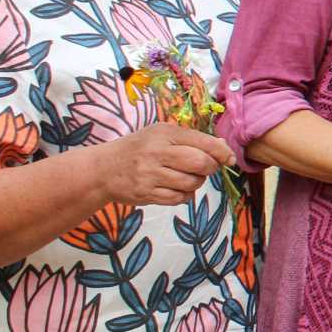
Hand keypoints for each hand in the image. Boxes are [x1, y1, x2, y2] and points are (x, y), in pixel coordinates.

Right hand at [99, 123, 235, 207]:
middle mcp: (156, 152)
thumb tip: (222, 147)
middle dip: (211, 167)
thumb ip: (190, 139)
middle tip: (206, 168)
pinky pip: (178, 198)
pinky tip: (176, 187)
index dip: (222, 151)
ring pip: (191, 183)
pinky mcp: (146, 193)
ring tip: (187, 176)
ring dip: (197, 182)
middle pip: (200, 163)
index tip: (229, 158)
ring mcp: (149, 174)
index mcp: (163, 133)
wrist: (102, 169)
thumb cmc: (138, 149)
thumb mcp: (160, 134)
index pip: (202, 142)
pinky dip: (184, 194)